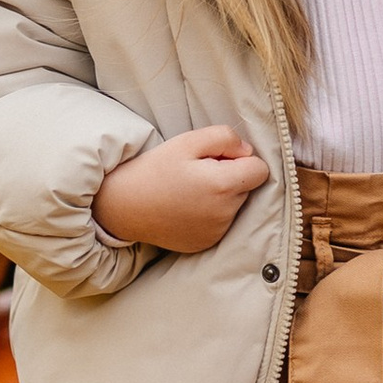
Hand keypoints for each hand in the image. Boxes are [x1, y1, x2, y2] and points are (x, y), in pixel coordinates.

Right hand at [95, 125, 269, 253]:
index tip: (219, 159)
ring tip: (189, 191)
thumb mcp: (187, 141)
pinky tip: (186, 208)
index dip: (242, 159)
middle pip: (247, 188)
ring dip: (222, 197)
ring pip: (235, 207)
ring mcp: (216, 232)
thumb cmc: (154, 169)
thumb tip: (247, 151)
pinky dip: (210, 215)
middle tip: (198, 173)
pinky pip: (221, 224)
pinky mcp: (206, 244)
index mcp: (223, 186)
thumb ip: (225, 138)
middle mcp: (224, 214)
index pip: (260, 170)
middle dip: (231, 177)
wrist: (122, 206)